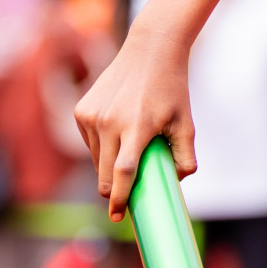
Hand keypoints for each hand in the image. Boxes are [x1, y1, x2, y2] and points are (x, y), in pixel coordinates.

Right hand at [73, 26, 197, 221]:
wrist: (150, 50)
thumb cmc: (172, 88)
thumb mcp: (185, 120)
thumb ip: (185, 154)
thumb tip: (178, 182)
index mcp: (137, 126)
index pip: (123, 173)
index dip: (120, 198)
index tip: (118, 217)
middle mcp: (109, 122)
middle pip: (105, 172)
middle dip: (114, 190)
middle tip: (124, 199)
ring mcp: (91, 116)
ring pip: (96, 159)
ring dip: (109, 166)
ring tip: (130, 151)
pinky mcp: (81, 111)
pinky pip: (90, 142)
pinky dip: (102, 147)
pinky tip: (118, 132)